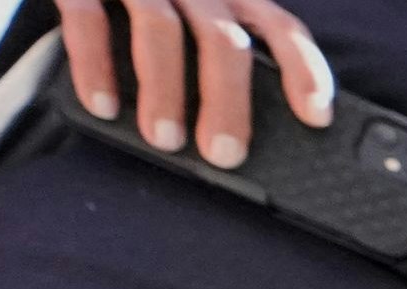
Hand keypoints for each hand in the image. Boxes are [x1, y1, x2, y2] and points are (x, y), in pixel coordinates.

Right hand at [57, 0, 333, 168]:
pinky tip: (102, 107)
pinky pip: (89, 17)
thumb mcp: (190, 17)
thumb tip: (231, 139)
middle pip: (223, 38)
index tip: (317, 117)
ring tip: (165, 142)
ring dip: (165, 90)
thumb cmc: (143, 2)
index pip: (281, 26)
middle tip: (225, 155)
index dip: (305, 70)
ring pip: (161, 28)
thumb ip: (212, 57)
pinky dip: (95, 65)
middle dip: (228, 101)